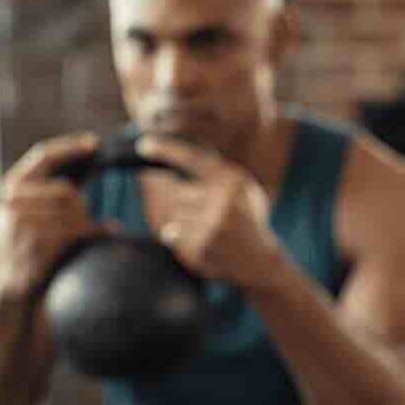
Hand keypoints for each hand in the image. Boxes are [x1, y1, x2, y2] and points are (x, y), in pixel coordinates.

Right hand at [0, 132, 108, 299]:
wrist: (1, 297)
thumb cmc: (19, 259)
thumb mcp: (20, 222)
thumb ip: (42, 200)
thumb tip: (77, 185)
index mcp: (10, 191)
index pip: (42, 157)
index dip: (70, 148)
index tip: (95, 143)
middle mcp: (12, 202)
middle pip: (66, 189)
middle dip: (84, 206)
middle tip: (93, 222)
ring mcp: (21, 221)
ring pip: (74, 210)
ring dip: (90, 223)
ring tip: (99, 233)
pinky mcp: (35, 241)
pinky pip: (76, 229)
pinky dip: (97, 232)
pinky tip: (108, 233)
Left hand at [134, 135, 285, 288]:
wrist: (259, 260)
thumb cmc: (248, 219)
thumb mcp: (244, 188)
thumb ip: (218, 171)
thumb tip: (179, 155)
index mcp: (232, 181)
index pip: (192, 158)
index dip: (165, 150)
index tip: (144, 145)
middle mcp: (222, 200)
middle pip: (176, 192)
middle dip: (184, 202)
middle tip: (205, 214)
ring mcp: (211, 225)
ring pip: (173, 213)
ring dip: (183, 221)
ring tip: (207, 229)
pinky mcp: (200, 246)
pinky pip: (171, 233)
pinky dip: (179, 236)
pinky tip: (201, 239)